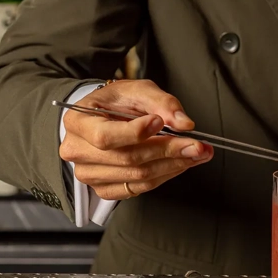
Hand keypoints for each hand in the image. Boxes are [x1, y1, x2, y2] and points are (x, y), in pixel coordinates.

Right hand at [60, 79, 213, 200]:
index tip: (161, 122)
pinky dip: (164, 176)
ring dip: (173, 165)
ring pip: (137, 176)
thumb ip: (162, 102)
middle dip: (169, 151)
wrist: (105, 116)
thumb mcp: (137, 90)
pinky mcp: (104, 188)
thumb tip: (184, 123)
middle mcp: (78, 151)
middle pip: (128, 158)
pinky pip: (138, 188)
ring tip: (198, 153)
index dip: (135, 133)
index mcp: (78, 122)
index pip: (105, 136)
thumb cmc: (117, 101)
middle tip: (198, 144)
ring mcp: (89, 174)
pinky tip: (181, 163)